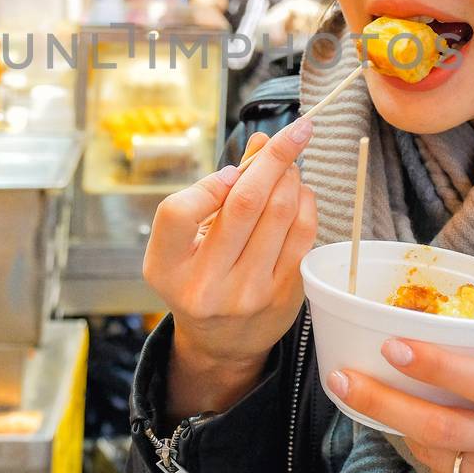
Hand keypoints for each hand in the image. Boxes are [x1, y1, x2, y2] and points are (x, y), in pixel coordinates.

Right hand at [143, 121, 316, 415]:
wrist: (221, 343)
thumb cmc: (197, 276)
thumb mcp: (184, 241)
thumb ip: (213, 192)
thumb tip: (262, 144)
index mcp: (167, 268)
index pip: (177, 213)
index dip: (209, 182)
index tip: (232, 170)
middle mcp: (205, 284)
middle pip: (244, 204)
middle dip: (274, 158)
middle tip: (295, 130)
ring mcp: (248, 294)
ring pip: (281, 214)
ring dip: (292, 176)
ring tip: (291, 163)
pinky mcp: (283, 295)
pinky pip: (304, 234)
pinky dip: (306, 202)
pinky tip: (300, 191)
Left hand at [329, 342, 473, 472]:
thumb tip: (410, 346)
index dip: (435, 364)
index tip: (392, 347)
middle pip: (444, 427)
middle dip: (384, 402)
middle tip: (344, 381)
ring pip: (438, 457)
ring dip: (407, 431)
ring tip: (397, 410)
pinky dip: (435, 464)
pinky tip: (444, 452)